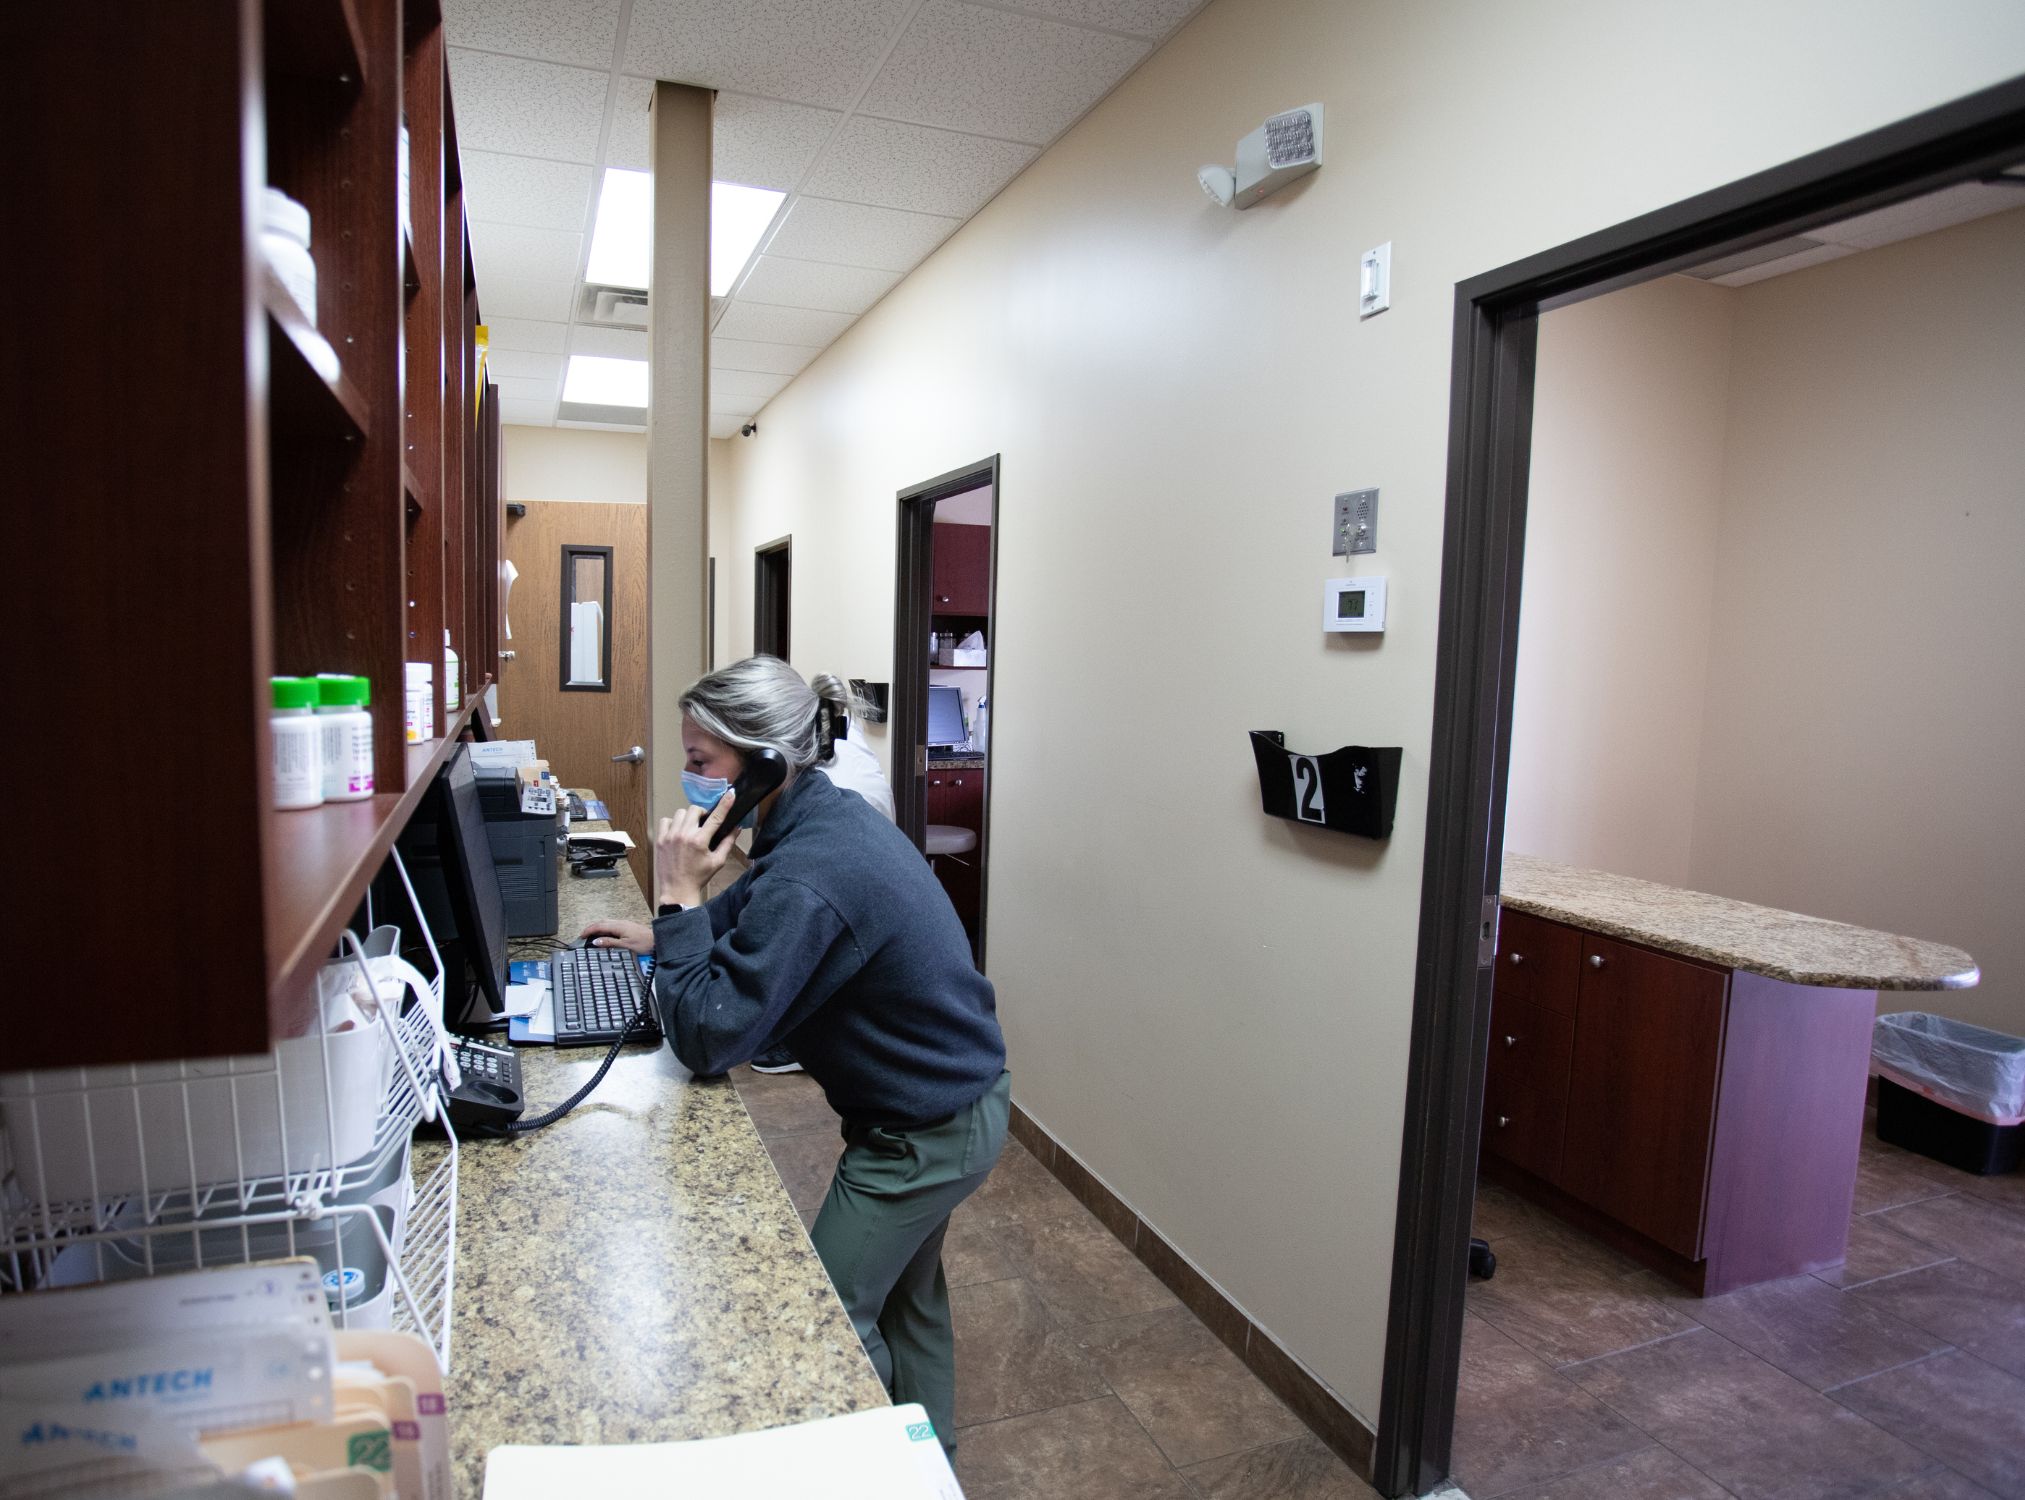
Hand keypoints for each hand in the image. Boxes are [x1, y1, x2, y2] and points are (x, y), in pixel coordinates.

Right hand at [578, 919, 651, 953]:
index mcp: (618, 926)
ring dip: (597, 928)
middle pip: (601, 922)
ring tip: (590, 935)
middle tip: (583, 936)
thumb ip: (610, 943)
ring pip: (606, 923)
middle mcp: (620, 922)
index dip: (589, 930)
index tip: (580, 936)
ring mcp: (624, 924)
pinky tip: (603, 935)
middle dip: (591, 928)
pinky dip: (604, 929)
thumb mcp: (625, 945)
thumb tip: (595, 941)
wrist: (657, 940)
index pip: (599, 926)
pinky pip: (611, 925)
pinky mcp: (627, 926)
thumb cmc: (643, 944)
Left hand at [654, 791, 736, 909]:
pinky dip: (672, 823)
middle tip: (703, 823)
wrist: (677, 890)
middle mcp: (684, 835)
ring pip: (680, 813)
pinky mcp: (660, 840)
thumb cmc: (699, 877)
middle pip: (695, 809)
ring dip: (687, 817)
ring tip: (690, 828)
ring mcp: (670, 836)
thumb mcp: (717, 861)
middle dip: (702, 813)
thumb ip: (728, 843)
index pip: (716, 817)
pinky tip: (677, 832)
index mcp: (700, 841)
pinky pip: (665, 820)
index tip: (731, 794)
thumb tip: (737, 828)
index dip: (725, 804)